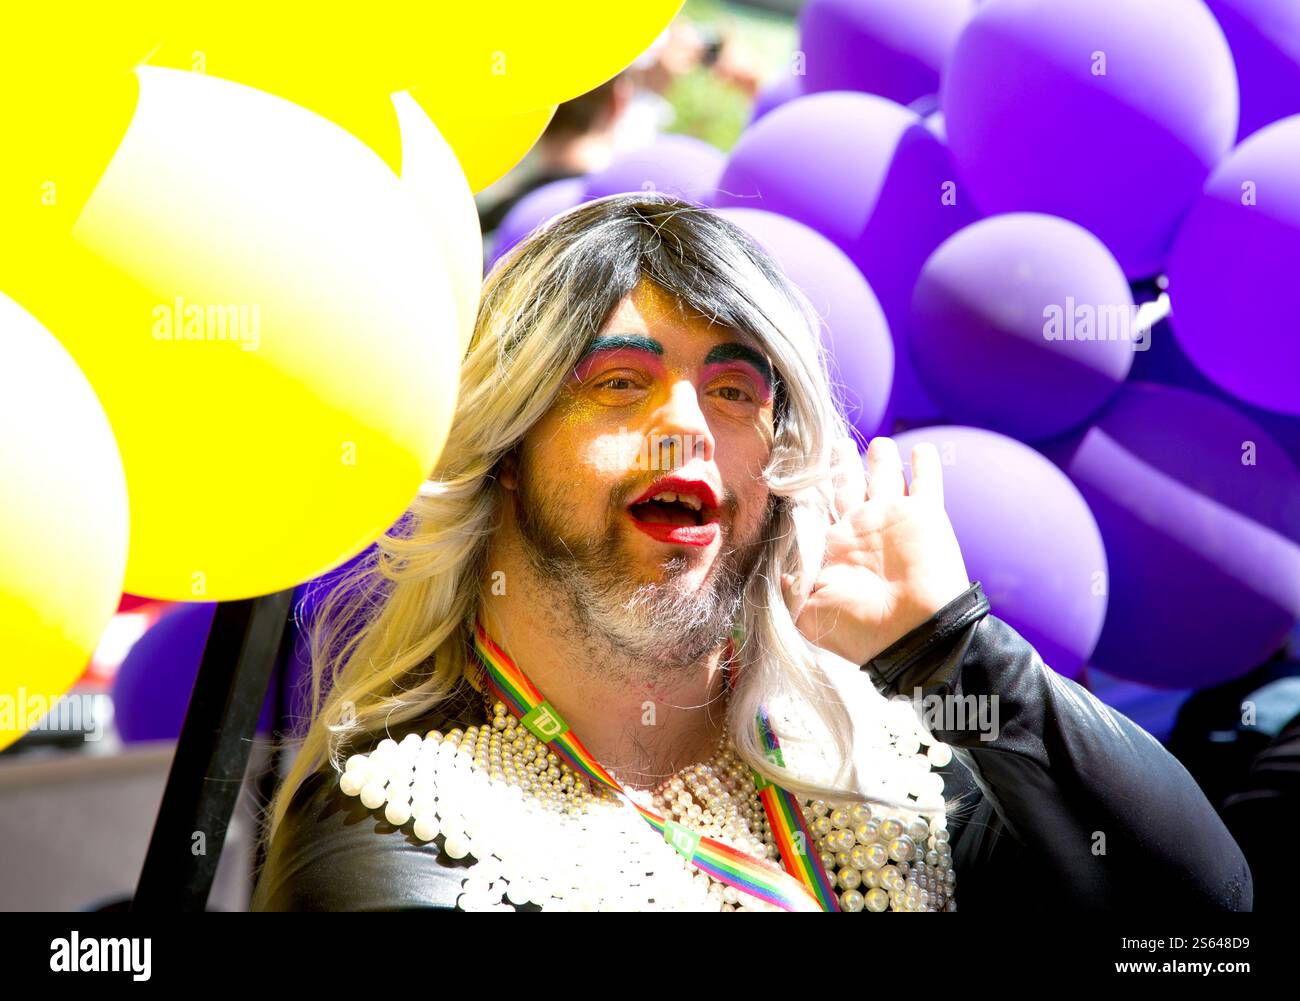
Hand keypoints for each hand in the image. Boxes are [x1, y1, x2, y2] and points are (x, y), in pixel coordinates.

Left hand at [780, 436, 970, 665]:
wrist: (909, 634)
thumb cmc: (858, 628)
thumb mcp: (808, 613)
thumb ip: (790, 589)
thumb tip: (779, 573)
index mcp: (835, 546)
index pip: (819, 505)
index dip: (812, 485)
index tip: (800, 463)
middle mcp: (863, 527)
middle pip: (850, 484)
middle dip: (844, 464)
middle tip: (837, 443)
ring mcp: (893, 518)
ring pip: (886, 476)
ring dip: (882, 458)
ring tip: (878, 443)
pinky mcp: (926, 514)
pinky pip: (926, 481)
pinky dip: (925, 464)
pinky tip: (921, 448)